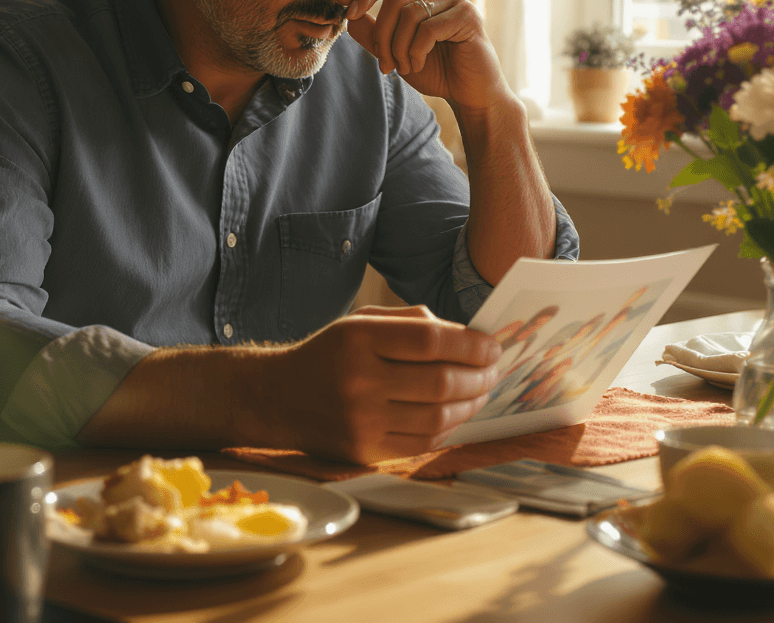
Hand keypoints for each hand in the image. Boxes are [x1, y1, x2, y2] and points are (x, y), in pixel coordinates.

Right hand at [260, 304, 501, 462]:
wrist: (278, 397)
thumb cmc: (329, 354)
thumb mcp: (360, 322)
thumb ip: (410, 322)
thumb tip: (465, 334)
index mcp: (358, 339)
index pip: (430, 340)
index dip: (470, 344)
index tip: (492, 346)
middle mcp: (359, 380)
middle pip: (440, 381)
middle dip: (479, 376)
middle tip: (494, 370)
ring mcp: (362, 420)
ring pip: (438, 416)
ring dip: (471, 404)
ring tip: (482, 392)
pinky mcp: (364, 451)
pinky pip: (422, 443)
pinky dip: (449, 428)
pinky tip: (457, 414)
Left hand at [345, 0, 509, 111]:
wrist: (466, 92)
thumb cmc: (433, 69)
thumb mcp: (393, 51)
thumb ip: (371, 32)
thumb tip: (350, 14)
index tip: (351, 14)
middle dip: (382, 35)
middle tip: (385, 64)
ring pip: (409, 14)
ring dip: (399, 49)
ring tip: (405, 67)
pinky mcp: (468, 16)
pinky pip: (427, 30)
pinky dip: (416, 52)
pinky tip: (420, 64)